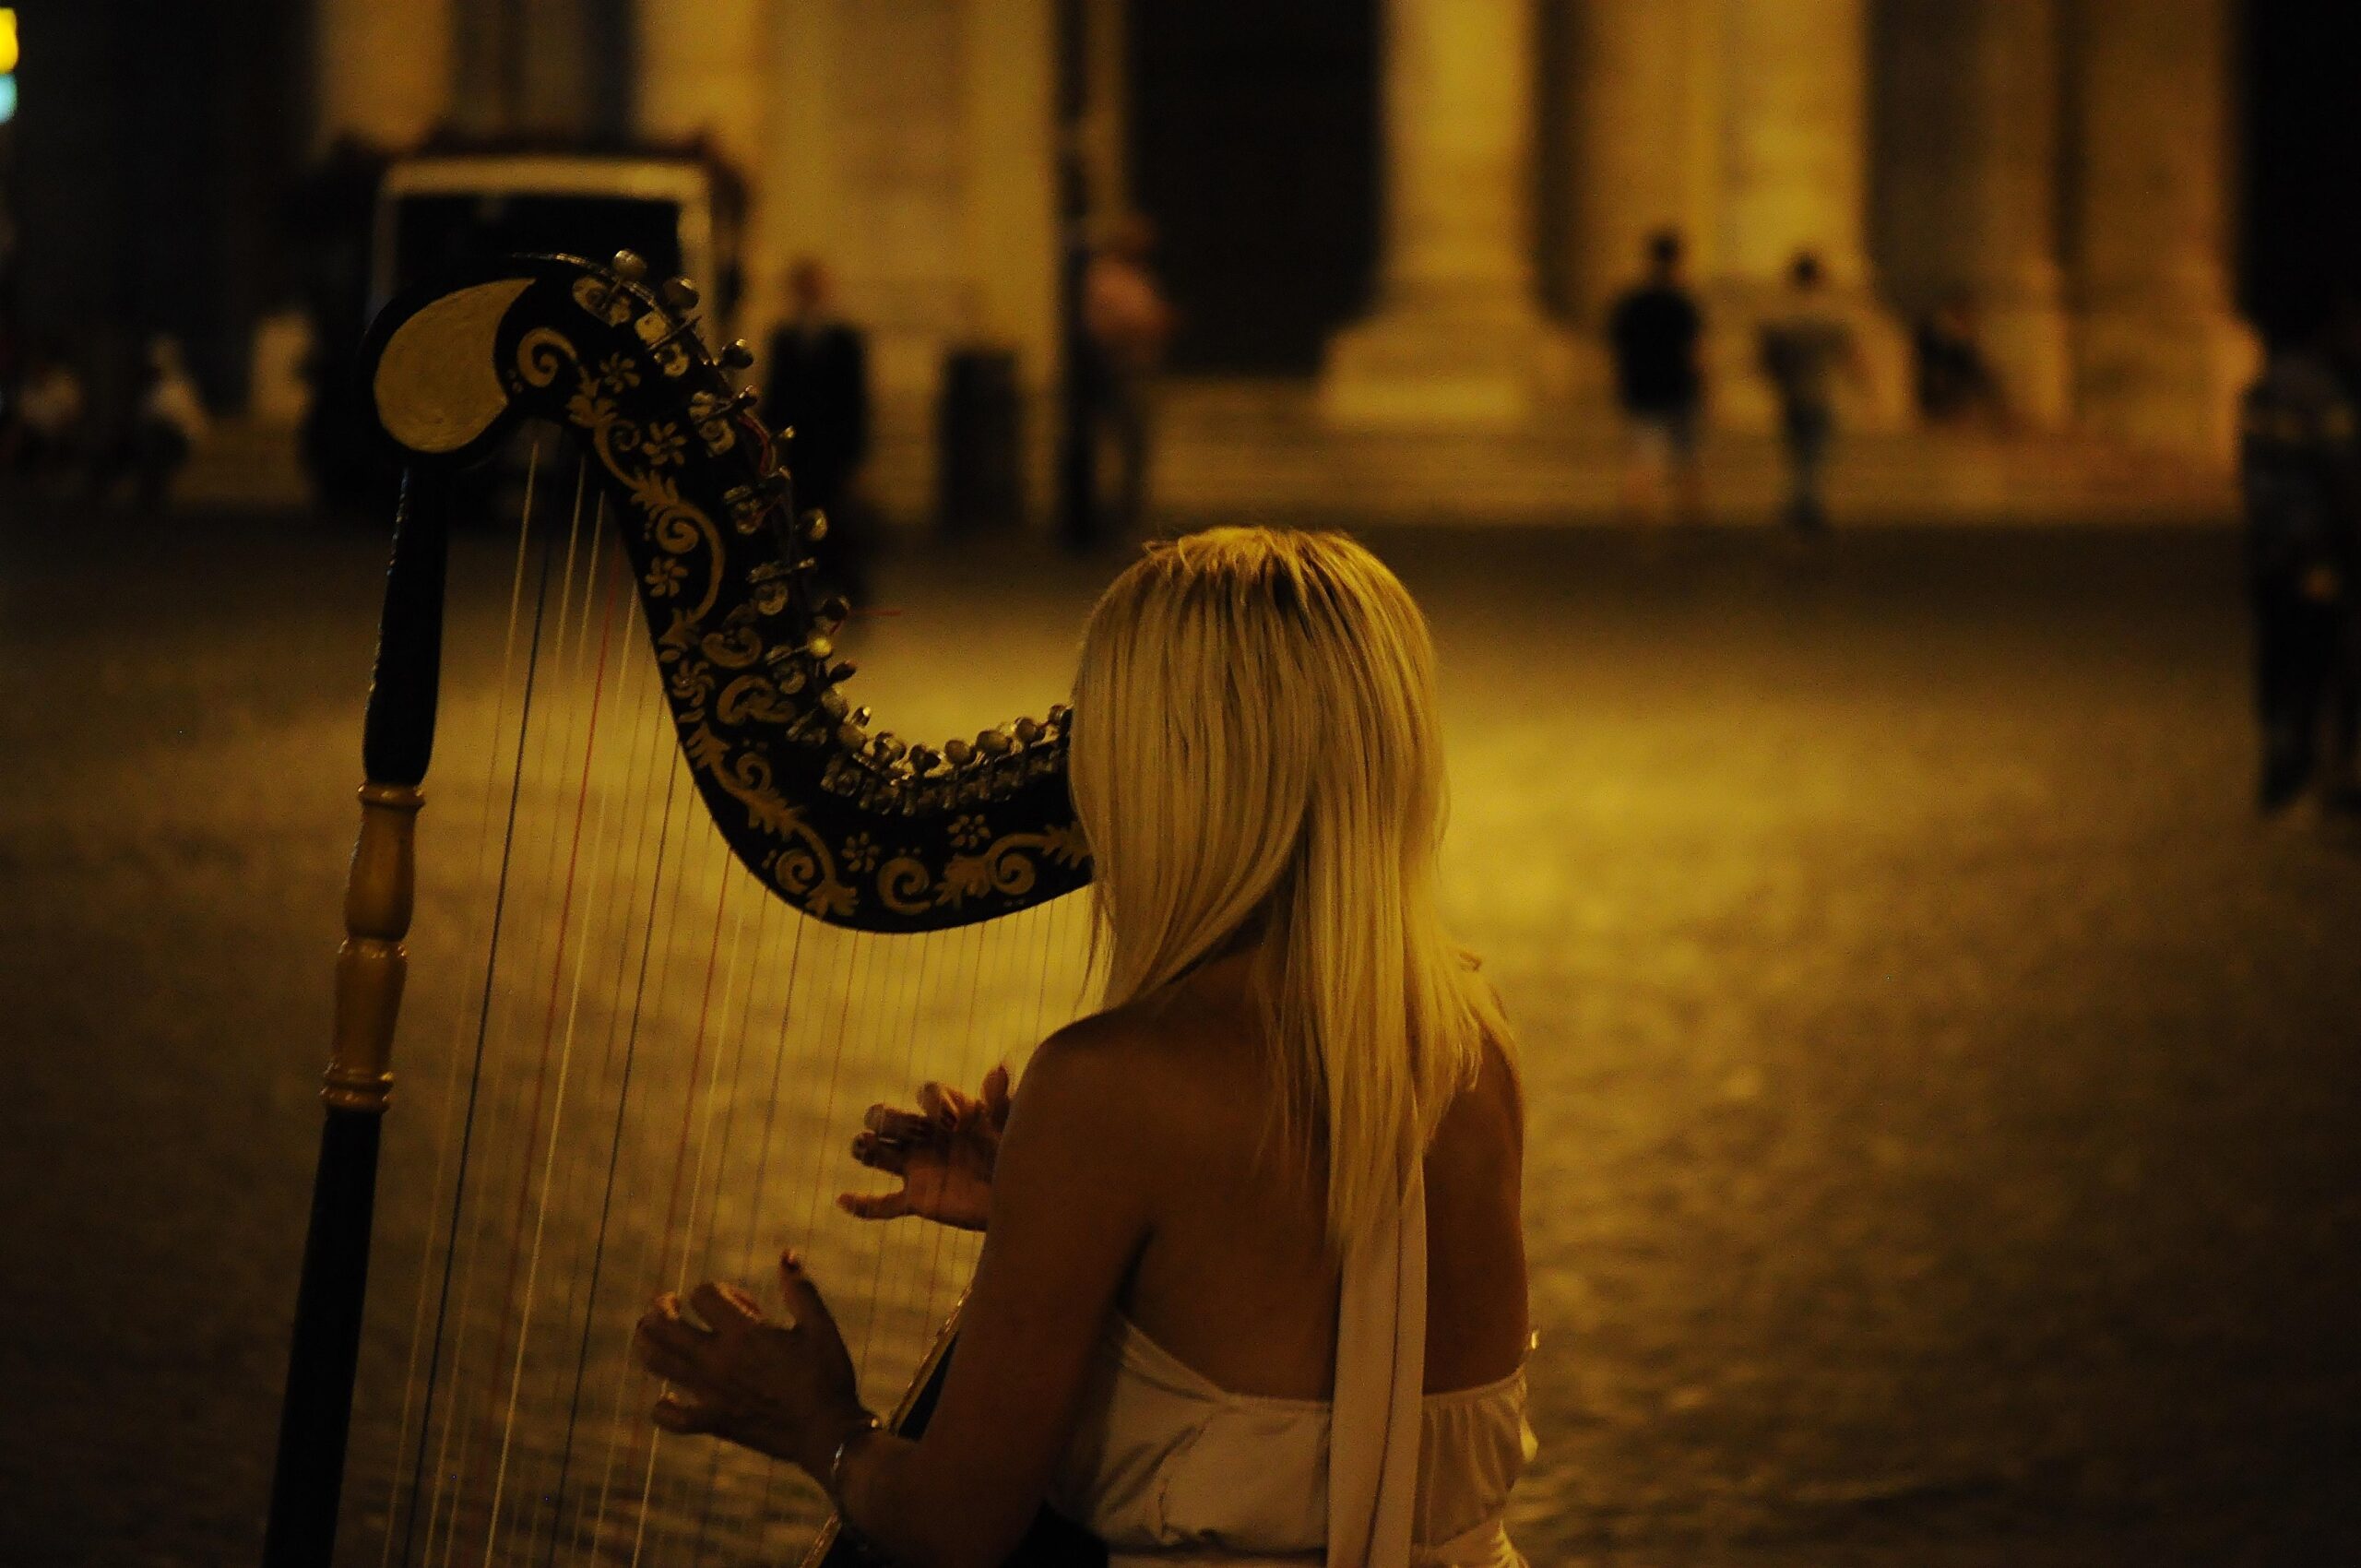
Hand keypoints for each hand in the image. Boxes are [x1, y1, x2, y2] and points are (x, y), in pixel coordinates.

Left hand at [632, 1252, 871, 1480]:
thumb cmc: (828, 1376)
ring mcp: (712, 1393)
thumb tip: (786, 1254)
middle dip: (661, 1308)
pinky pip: (672, 1419)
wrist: (827, 1434)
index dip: (718, 1290)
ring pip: (658, 1364)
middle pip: (664, 1326)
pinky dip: (663, 1407)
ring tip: (652, 1334)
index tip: (743, 1304)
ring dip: (647, 1343)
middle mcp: (719, 1361)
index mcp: (745, 1334)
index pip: (703, 1295)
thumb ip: (800, 1289)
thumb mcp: (820, 1326)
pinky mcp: (714, 1422)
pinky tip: (666, 1399)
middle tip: (668, 1303)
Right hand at [839, 1065, 1009, 1231]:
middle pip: (891, 1118)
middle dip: (891, 1120)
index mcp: (950, 1111)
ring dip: (866, 1146)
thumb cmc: (1020, 1154)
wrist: (1024, 1197)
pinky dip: (862, 1205)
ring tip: (863, 1145)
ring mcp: (918, 1166)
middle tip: (909, 1131)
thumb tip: (1000, 1069)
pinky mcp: (917, 1199)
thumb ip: (1002, 1102)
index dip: (934, 1103)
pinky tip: (842, 1201)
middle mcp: (927, 1135)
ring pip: (879, 1153)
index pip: (927, 1094)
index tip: (953, 1121)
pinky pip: (883, 1204)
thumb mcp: (1012, 1127)